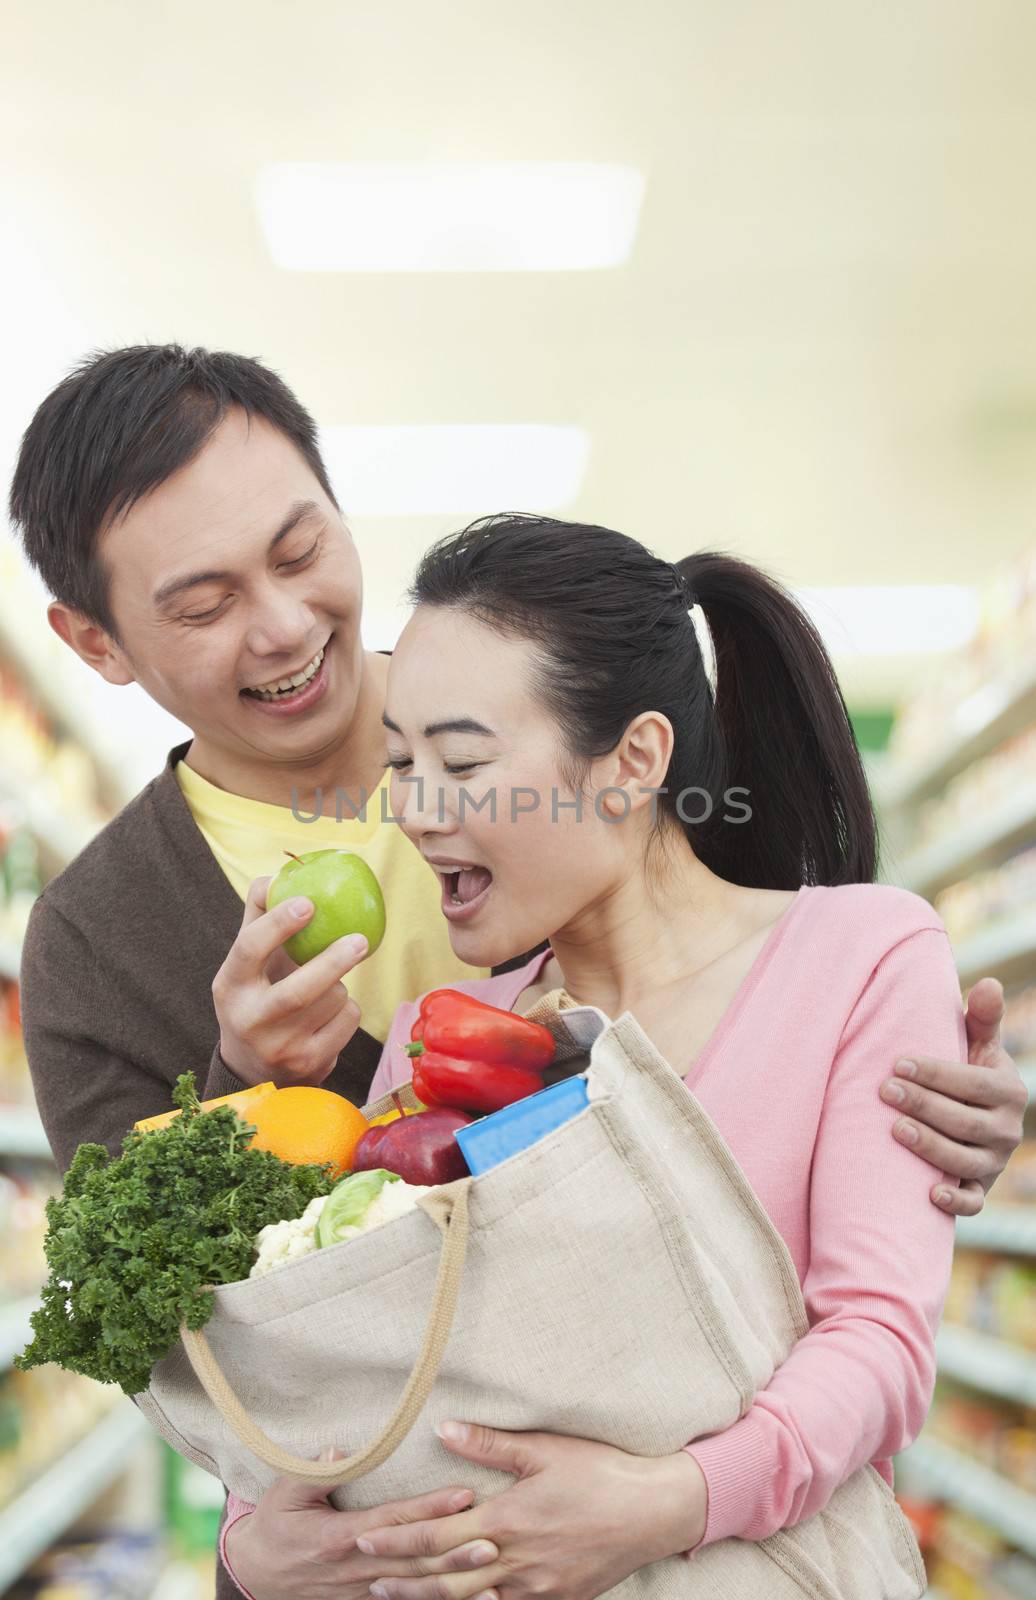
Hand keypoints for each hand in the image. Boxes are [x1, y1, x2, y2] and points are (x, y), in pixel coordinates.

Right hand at [212, 876, 366, 1086]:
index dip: (278, 923)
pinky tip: (330, 1014)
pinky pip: (347, 1021)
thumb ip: (258, 918)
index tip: (309, 902)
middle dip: (333, 961)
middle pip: (299, 990)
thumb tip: (276, 876)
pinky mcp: (310, 1064)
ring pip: (332, 1001)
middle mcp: (250, 1020)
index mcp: (231, 986)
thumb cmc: (256, 996)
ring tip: (325, 988)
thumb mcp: (247, 963)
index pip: (249, 949)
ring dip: (340, 985)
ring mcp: (280, 1048)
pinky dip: (348, 1009)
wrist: (254, 1070)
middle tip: (360, 939)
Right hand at [226, 1448, 500, 1599]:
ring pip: (415, 1587)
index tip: (463, 1495)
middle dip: (455, 1550)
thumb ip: (313, 1473)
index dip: (430, 1508)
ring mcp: (362, 1591)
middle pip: (414, 1558)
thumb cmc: (274, 1526)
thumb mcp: (283, 1494)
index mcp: (340, 1536)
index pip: (395, 1519)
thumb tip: (339, 1449)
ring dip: (454, 1581)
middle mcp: (357, 1567)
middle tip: (494, 1541)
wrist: (255, 1576)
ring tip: (493, 1574)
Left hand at [353, 1423, 708, 1599]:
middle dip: (401, 1579)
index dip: (397, 1540)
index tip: (363, 1538)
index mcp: (508, 1521)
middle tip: (365, 1577)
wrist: (656, 1511)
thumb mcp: (545, 1449)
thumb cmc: (601, 1471)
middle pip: (444, 1580)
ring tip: (396, 1596)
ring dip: (430, 1599)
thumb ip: (490, 1444)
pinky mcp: (555, 1599)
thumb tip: (442, 1429)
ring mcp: (536, 1587)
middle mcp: (515, 1562)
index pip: (437, 1537)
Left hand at [881, 977, 1027, 1216]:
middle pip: (965, 1122)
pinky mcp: (981, 1189)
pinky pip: (973, 1203)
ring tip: (895, 1130)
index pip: (972, 1083)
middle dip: (924, 1105)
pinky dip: (955, 1201)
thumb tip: (991, 982)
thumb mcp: (978, 1045)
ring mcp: (994, 1163)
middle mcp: (1007, 1130)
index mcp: (1007, 1091)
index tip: (898, 1062)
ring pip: (965, 1161)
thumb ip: (981, 1018)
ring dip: (931, 1147)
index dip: (936, 1073)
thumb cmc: (967, 1073)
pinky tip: (930, 1194)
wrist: (974, 1119)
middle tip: (884, 1091)